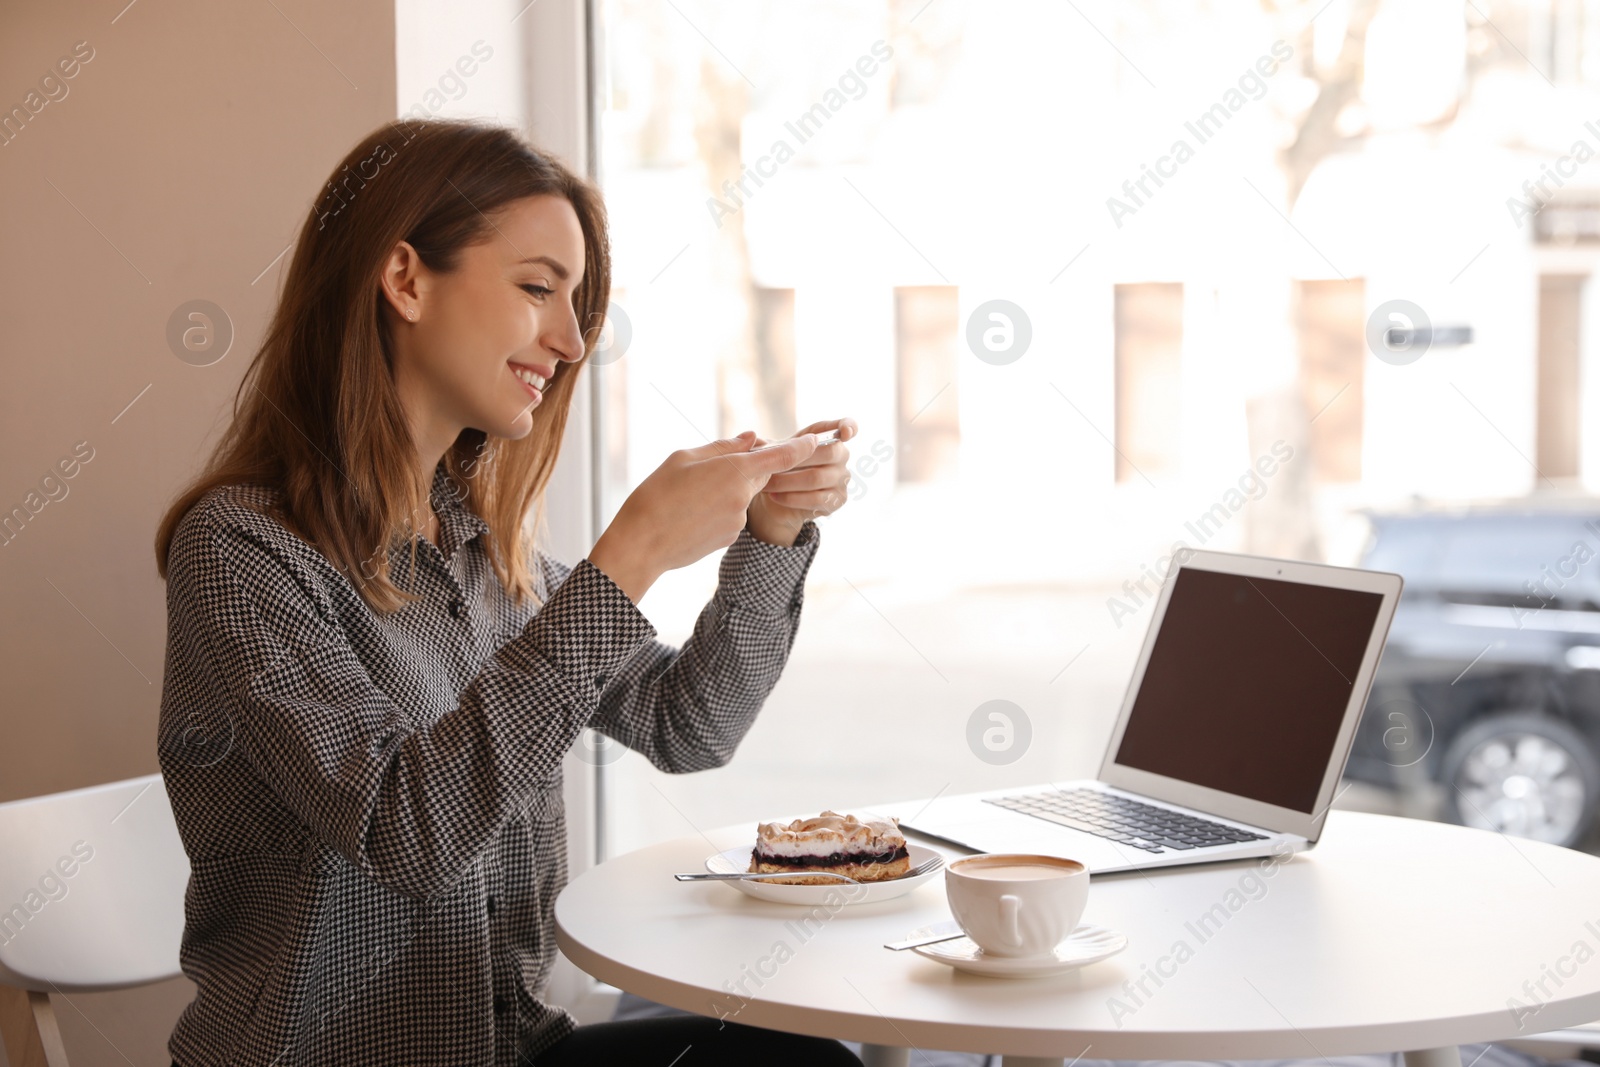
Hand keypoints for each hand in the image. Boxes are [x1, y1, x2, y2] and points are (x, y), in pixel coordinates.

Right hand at [588, 431, 821, 602]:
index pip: (781, 457)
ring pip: (744, 496)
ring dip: (728, 491)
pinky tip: (692, 514)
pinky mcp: (730, 537)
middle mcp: (743, 497)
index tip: (815, 440)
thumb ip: (723, 448)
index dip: (801, 447)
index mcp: (734, 471)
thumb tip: (751, 438)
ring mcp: (739, 521)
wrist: (642, 542)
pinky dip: (720, 509)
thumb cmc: (657, 494)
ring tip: (690, 496)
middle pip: (760, 475)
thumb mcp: (684, 459)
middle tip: (714, 468)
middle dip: (747, 468)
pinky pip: (733, 515)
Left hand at [746, 417, 856, 545]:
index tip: (846, 433)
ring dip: (787, 481)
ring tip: (765, 484)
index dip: (850, 427)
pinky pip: (816, 498)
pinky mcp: (837, 500)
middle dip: (795, 459)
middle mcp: (841, 456)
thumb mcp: (770, 452)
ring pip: (816, 477)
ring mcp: (842, 479)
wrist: (775, 499)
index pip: (848, 427)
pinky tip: (775, 496)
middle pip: (827, 452)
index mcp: (829, 437)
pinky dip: (791, 498)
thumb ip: (766, 445)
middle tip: (770, 466)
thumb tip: (756, 441)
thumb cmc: (778, 467)